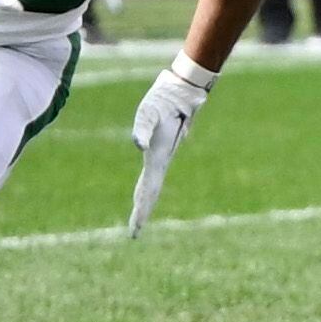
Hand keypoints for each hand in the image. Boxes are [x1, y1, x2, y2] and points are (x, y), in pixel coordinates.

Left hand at [126, 51, 215, 237]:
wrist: (185, 88)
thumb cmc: (166, 97)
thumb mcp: (149, 111)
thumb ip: (142, 128)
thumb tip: (137, 146)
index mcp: (158, 156)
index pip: (149, 190)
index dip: (142, 209)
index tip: (135, 229)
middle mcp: (161, 158)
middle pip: (151, 192)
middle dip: (142, 211)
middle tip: (134, 233)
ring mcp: (162, 153)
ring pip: (153, 183)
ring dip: (145, 200)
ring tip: (139, 215)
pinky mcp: (162, 146)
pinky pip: (153, 173)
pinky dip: (148, 185)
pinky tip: (147, 187)